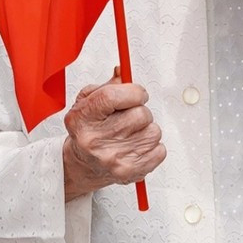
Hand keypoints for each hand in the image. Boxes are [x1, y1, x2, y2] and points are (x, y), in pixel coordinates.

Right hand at [62, 73, 164, 201]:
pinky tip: (136, 147)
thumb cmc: (88, 131)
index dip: (133, 91)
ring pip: (154, 131)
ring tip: (131, 134)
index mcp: (82, 119)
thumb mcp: (88, 103)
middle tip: (128, 118)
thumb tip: (123, 71)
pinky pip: (160, 150)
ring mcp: (113, 158)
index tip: (136, 94)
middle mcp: (95, 140)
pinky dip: (153, 147)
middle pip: (140, 114)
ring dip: (147, 130)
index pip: (113, 96)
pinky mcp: (129, 172)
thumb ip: (108, 86)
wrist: (83, 166)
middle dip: (139, 112)